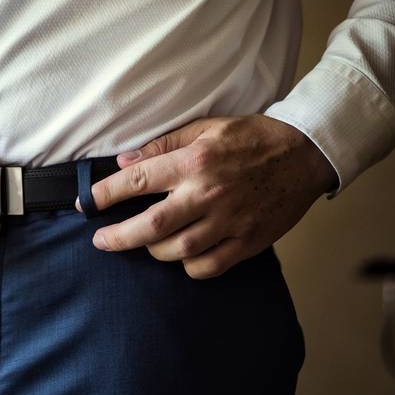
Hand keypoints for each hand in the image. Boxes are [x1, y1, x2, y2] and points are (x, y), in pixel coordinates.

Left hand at [77, 114, 337, 278]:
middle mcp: (209, 193)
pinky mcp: (249, 241)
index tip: (88, 203)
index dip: (106, 194)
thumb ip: (164, 146)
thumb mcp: (206, 128)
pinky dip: (189, 266)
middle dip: (120, 237)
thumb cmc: (253, 138)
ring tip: (147, 242)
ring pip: (178, 250)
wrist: (306, 154)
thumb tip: (125, 162)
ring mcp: (230, 221)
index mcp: (195, 162)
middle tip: (101, 241)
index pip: (138, 180)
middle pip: (153, 225)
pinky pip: (209, 266)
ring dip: (154, 250)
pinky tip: (183, 256)